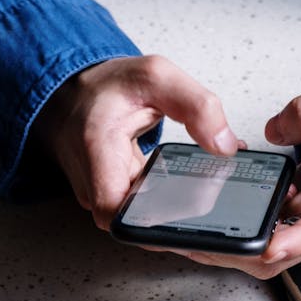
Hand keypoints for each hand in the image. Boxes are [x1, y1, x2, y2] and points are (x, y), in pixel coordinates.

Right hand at [33, 55, 239, 230]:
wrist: (75, 91)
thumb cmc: (107, 85)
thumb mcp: (157, 76)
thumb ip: (196, 106)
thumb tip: (225, 145)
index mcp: (97, 147)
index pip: (114, 211)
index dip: (149, 224)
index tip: (186, 217)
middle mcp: (94, 179)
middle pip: (134, 222)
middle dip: (176, 222)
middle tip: (216, 215)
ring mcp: (101, 190)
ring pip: (140, 218)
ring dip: (174, 213)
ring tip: (213, 203)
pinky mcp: (113, 193)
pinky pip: (141, 206)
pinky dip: (167, 200)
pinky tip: (195, 192)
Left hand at [166, 73, 300, 278]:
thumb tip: (274, 130)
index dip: (295, 240)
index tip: (266, 246)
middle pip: (294, 240)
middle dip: (251, 248)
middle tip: (210, 243)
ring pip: (282, 226)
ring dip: (246, 231)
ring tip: (203, 229)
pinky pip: (280, 204)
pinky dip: (254, 205)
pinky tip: (223, 200)